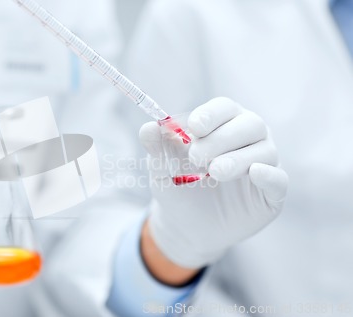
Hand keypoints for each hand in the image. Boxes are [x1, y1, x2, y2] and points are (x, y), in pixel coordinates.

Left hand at [140, 97, 288, 268]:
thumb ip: (157, 148)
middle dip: (222, 138)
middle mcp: (248, 139)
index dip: (211, 114)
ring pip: (264, 151)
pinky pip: (278, 179)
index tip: (194, 126)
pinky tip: (255, 173)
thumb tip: (148, 127)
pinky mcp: (271, 194)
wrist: (185, 226)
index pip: (224, 108)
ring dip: (238, 159)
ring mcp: (263, 164)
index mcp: (222, 124)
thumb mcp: (161, 169)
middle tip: (196, 157)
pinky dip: (269, 175)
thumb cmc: (176, 187)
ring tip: (214, 172)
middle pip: (250, 124)